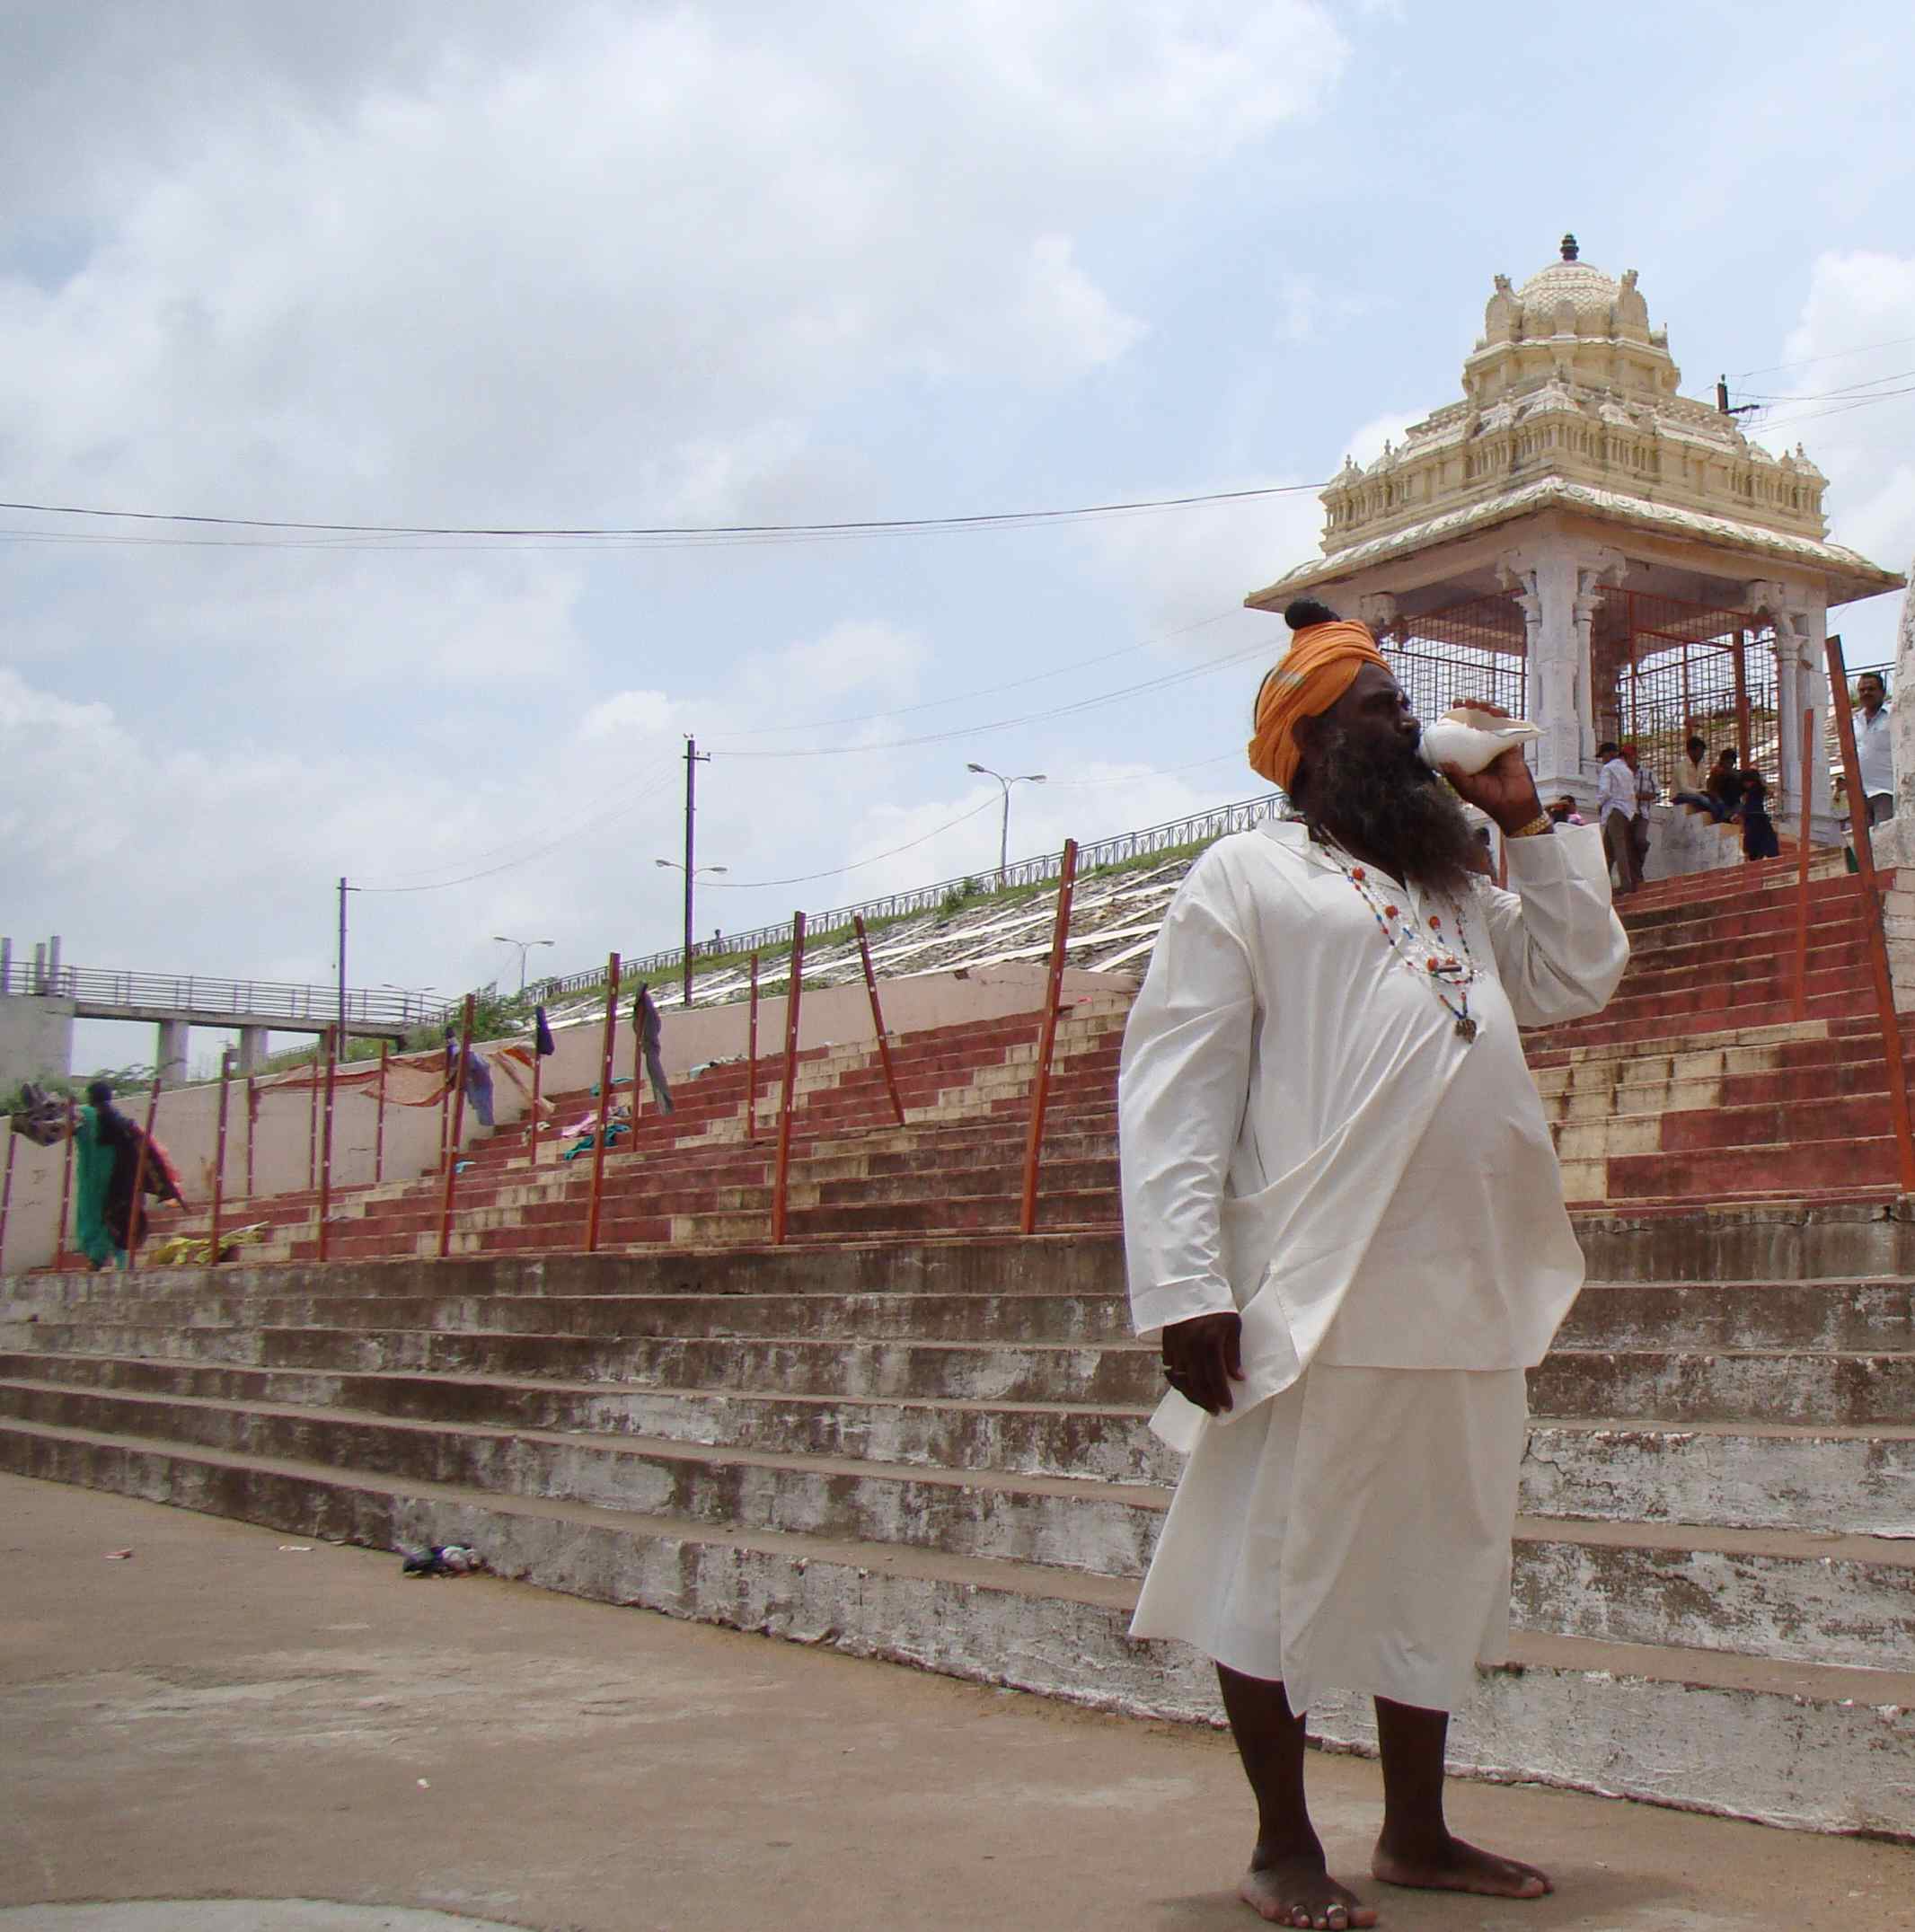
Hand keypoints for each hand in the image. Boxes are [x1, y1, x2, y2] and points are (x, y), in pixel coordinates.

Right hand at [1161, 1311, 1244, 1413]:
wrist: (1192, 1285)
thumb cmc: (1217, 1306)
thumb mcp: (1233, 1326)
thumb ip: (1233, 1353)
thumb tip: (1238, 1377)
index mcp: (1209, 1343)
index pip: (1215, 1378)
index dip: (1221, 1395)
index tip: (1227, 1407)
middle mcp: (1190, 1347)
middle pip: (1196, 1383)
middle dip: (1206, 1400)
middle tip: (1214, 1410)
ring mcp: (1176, 1345)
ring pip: (1180, 1379)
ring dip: (1190, 1393)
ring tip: (1201, 1401)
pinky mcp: (1166, 1342)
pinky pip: (1169, 1367)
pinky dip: (1177, 1379)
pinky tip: (1185, 1383)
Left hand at [1436, 697, 1543, 833]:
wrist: (1513, 805)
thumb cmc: (1489, 799)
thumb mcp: (1467, 788)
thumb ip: (1456, 775)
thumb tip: (1443, 761)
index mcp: (1468, 756)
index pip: (1459, 734)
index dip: (1453, 721)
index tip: (1445, 712)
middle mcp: (1482, 748)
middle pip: (1475, 723)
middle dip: (1468, 709)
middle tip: (1462, 701)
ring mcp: (1497, 745)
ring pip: (1491, 721)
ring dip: (1485, 709)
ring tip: (1478, 703)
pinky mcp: (1512, 745)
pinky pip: (1507, 727)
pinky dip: (1502, 717)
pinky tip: (1496, 711)